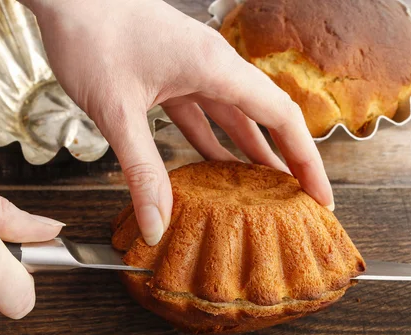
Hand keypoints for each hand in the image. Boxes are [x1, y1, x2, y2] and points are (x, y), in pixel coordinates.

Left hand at [22, 0, 333, 245]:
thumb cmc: (90, 34)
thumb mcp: (117, 112)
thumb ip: (142, 171)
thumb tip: (156, 224)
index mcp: (216, 68)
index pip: (282, 117)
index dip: (307, 160)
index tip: (319, 195)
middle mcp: (214, 66)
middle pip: (266, 117)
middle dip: (287, 160)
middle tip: (300, 199)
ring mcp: (194, 69)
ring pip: (236, 117)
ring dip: (252, 153)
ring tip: (267, 190)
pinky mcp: (173, 74)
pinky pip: (204, 112)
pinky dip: (214, 141)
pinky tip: (217, 166)